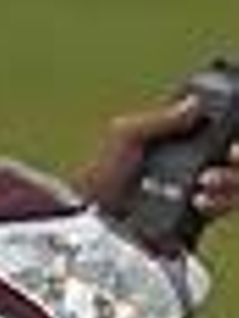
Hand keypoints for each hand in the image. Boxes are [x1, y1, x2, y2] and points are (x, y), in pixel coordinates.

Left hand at [76, 96, 238, 222]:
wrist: (92, 215)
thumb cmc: (102, 172)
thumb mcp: (126, 135)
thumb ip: (161, 119)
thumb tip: (194, 102)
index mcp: (178, 137)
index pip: (219, 127)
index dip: (232, 128)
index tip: (233, 134)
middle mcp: (193, 161)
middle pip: (234, 155)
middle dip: (237, 156)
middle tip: (231, 154)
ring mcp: (197, 188)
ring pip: (236, 179)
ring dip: (232, 178)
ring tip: (206, 181)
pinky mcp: (197, 214)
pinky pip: (225, 205)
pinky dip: (221, 201)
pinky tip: (200, 200)